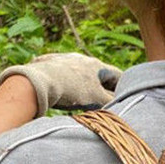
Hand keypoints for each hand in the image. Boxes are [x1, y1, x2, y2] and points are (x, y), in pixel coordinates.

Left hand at [0, 53, 122, 117]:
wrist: (39, 82)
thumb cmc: (72, 91)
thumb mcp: (97, 100)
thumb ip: (112, 102)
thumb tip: (123, 105)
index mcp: (95, 65)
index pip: (117, 75)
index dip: (124, 87)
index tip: (125, 98)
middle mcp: (80, 58)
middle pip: (98, 74)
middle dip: (103, 87)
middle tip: (104, 101)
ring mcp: (64, 59)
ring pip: (80, 74)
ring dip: (84, 85)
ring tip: (82, 99)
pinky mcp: (48, 63)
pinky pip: (62, 74)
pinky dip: (66, 83)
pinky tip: (62, 93)